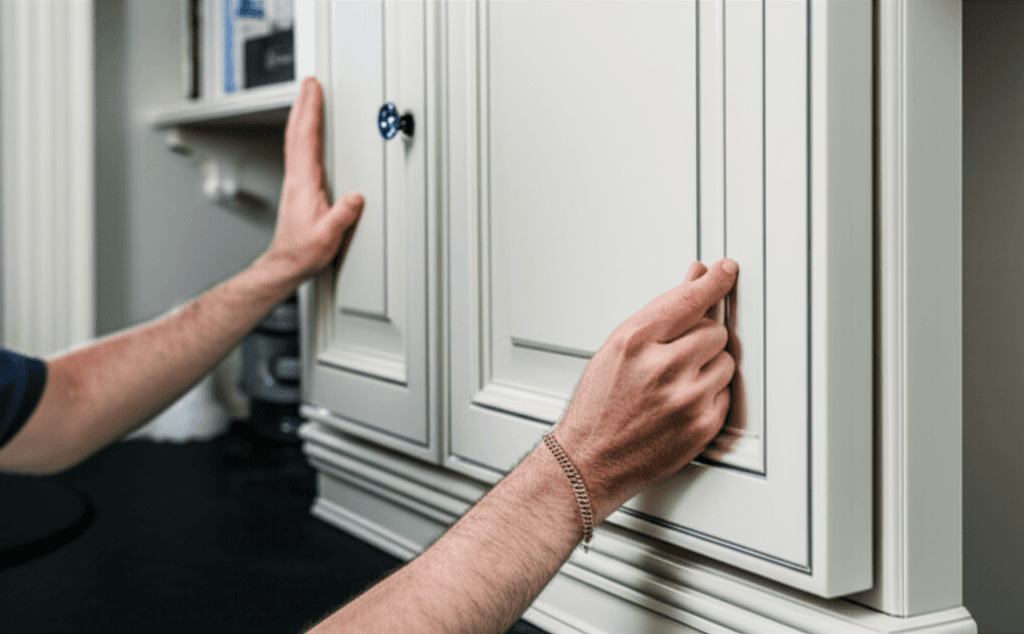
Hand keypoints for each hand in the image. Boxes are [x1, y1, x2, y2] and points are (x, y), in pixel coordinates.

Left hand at [261, 76, 364, 282]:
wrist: (287, 263)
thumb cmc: (304, 252)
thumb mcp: (328, 236)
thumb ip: (342, 215)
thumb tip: (356, 197)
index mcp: (304, 184)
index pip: (306, 139)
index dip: (310, 111)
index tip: (314, 90)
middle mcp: (296, 178)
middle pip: (297, 132)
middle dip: (303, 104)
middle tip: (308, 83)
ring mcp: (295, 182)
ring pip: (295, 139)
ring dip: (301, 115)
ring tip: (307, 98)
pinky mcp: (298, 188)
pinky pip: (298, 151)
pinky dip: (301, 133)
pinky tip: (306, 132)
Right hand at [552, 258, 737, 521]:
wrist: (589, 461)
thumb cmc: (597, 408)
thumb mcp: (616, 349)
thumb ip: (659, 314)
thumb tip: (692, 280)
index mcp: (635, 341)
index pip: (688, 300)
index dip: (713, 282)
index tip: (726, 270)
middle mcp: (662, 367)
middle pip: (714, 331)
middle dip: (700, 340)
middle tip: (675, 358)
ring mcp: (685, 398)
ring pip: (725, 362)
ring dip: (708, 368)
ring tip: (674, 385)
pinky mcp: (702, 426)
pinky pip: (725, 395)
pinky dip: (709, 397)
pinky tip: (680, 405)